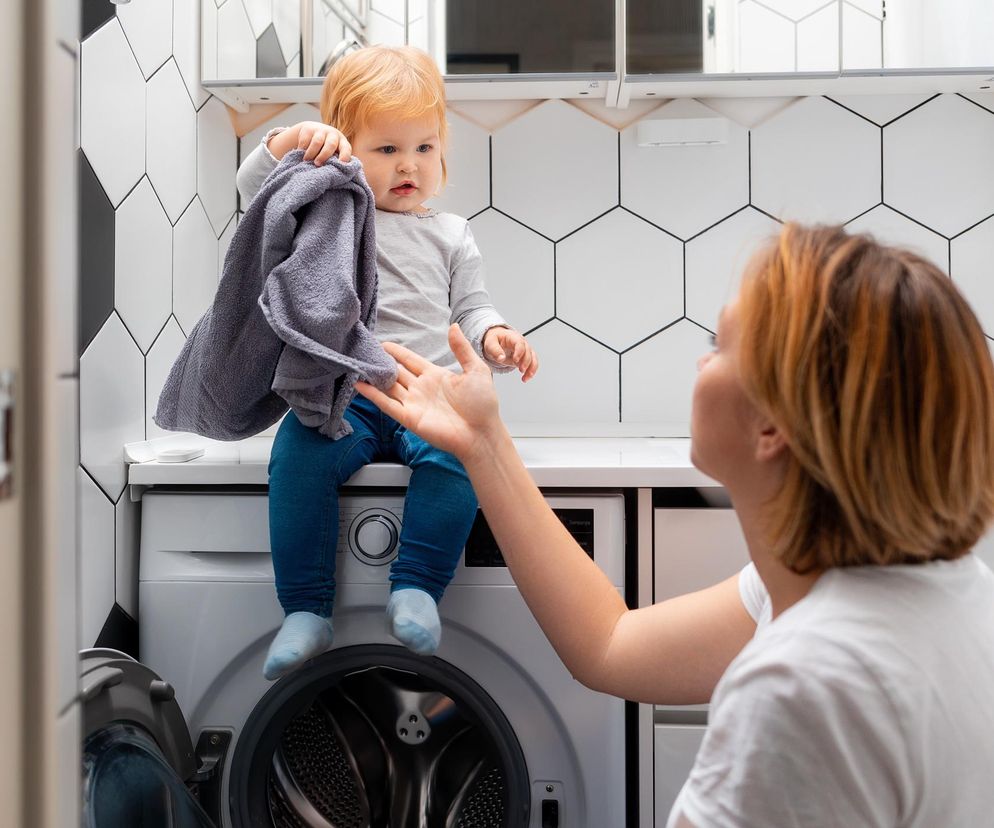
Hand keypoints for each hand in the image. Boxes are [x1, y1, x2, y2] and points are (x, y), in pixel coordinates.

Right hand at [269, 121, 351, 164]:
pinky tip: (300, 154)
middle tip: (317, 164)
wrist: (313, 131)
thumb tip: (343, 180)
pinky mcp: (309, 128)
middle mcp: (333, 135)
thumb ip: (337, 163)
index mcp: (342, 143)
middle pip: (330, 145)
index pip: (346, 149)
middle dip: (324, 156)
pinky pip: (305, 139)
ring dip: (311, 153)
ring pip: (317, 142)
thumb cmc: (327, 149)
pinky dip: (302, 148)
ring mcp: (321, 130)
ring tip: (306, 161)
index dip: (345, 156)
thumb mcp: (334, 154)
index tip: (341, 165)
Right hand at [356, 324, 503, 462]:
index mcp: (436, 376)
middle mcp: (422, 389)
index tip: (383, 344)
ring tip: (358, 364)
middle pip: (396, 373)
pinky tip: (360, 384)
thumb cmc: (483, 405)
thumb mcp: (476, 370)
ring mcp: (414, 403)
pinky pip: (387, 404)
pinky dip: (373, 395)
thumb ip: (461, 349)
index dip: (397, 352)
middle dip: (381, 363)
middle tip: (365, 352)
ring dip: (374, 377)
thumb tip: (453, 326)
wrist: (481, 433)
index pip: (410, 360)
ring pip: (388, 387)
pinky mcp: (410, 418)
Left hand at [483, 327, 538, 381]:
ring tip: (525, 378)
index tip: (516, 360)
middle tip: (521, 369)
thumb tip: (501, 358)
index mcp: (513, 337)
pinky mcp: (525, 358)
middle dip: (526, 362)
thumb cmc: (495, 340)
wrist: (497, 341)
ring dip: (531, 369)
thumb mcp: (490, 343)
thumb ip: (495, 350)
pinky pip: (532, 364)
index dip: (519, 352)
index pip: (520, 343)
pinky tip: (525, 378)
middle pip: (528, 351)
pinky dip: (530, 372)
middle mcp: (522, 343)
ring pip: (533, 359)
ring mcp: (525, 350)